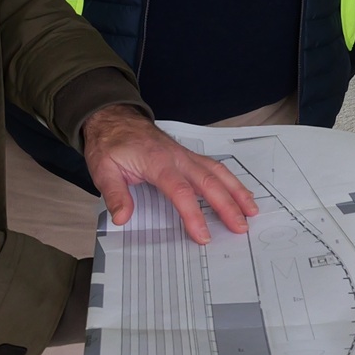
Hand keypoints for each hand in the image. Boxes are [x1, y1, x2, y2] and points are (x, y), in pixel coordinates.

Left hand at [79, 103, 255, 239]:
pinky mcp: (188, 156)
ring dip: (237, 191)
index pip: (181, 191)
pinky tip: (240, 192)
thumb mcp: (102, 169)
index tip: (203, 236)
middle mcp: (177, 158)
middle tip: (241, 227)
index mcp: (158, 162)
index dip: (194, 215)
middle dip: (228, 205)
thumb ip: (114, 194)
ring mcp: (185, 155)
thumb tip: (121, 218)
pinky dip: (231, 181)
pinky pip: (214, 167)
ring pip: (218, 172)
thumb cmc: (110, 144)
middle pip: (209, 182)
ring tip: (251, 211)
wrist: (115, 119)